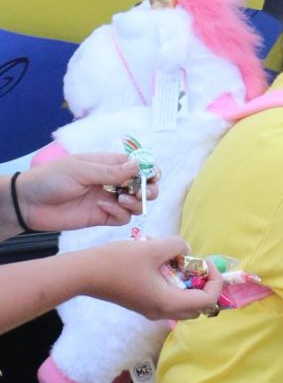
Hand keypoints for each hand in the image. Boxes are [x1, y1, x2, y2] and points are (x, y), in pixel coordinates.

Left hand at [14, 153, 159, 232]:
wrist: (29, 203)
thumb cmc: (51, 179)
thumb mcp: (81, 170)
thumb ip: (111, 171)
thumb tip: (139, 165)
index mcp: (108, 165)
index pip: (138, 165)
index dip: (149, 170)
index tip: (152, 176)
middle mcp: (112, 182)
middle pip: (143, 186)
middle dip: (148, 189)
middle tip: (142, 191)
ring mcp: (109, 200)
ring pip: (137, 203)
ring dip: (136, 202)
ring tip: (123, 199)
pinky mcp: (103, 217)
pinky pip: (123, 217)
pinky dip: (119, 212)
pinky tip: (102, 207)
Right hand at [86, 236, 221, 320]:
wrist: (84, 273)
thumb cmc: (118, 261)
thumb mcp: (153, 247)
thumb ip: (177, 246)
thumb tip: (186, 250)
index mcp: (168, 302)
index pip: (208, 301)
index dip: (215, 281)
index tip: (206, 262)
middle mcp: (162, 312)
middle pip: (199, 307)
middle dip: (205, 286)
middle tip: (196, 265)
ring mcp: (151, 310)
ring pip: (184, 305)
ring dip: (189, 286)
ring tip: (180, 264)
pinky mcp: (142, 304)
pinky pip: (169, 300)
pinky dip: (175, 286)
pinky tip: (164, 266)